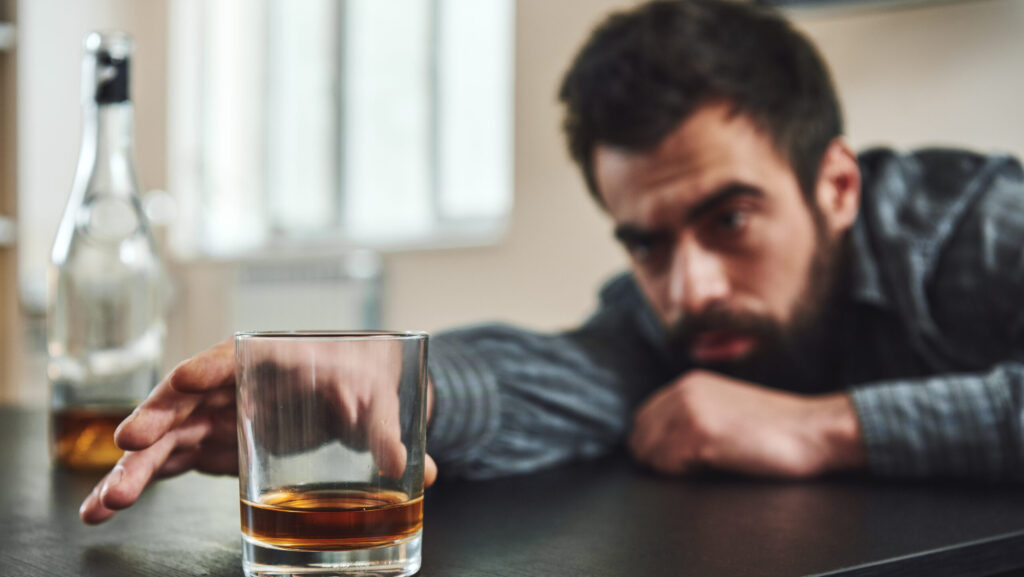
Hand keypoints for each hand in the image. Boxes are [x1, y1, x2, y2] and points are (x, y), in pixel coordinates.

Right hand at [80, 338, 437, 524]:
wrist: (353, 397)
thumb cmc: (361, 381)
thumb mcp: (378, 400)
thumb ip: (387, 431)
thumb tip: (413, 466)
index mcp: (268, 358)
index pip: (231, 357)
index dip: (206, 369)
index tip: (183, 383)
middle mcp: (232, 385)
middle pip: (184, 398)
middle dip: (155, 419)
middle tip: (130, 443)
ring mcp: (214, 417)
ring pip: (165, 438)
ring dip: (133, 468)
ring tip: (102, 504)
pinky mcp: (209, 446)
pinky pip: (166, 464)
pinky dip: (136, 484)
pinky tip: (100, 510)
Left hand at [628, 370, 864, 477]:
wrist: (814, 430)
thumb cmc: (776, 429)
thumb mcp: (724, 408)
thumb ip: (690, 415)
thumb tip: (658, 441)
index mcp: (688, 384)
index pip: (642, 419)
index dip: (652, 445)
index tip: (675, 460)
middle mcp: (683, 392)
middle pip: (639, 436)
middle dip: (656, 458)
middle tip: (691, 467)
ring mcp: (690, 411)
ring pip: (649, 452)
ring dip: (670, 467)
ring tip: (706, 465)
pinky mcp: (700, 435)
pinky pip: (666, 465)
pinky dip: (683, 474)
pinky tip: (714, 466)